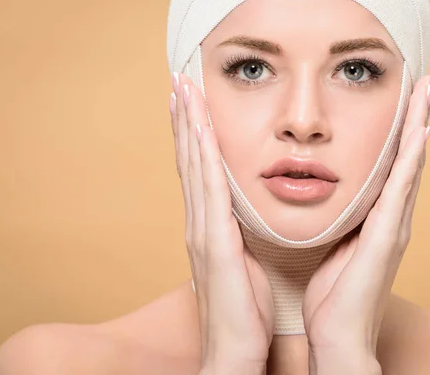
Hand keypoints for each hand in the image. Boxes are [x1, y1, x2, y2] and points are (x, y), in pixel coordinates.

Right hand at [169, 72, 274, 374]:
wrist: (236, 351)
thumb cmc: (246, 312)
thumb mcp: (248, 265)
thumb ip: (244, 237)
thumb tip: (250, 218)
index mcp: (211, 228)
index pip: (200, 171)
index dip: (195, 136)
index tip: (193, 103)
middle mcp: (200, 223)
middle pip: (191, 160)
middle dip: (185, 118)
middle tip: (180, 81)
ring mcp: (203, 231)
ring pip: (194, 166)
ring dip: (189, 125)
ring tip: (183, 89)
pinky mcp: (214, 242)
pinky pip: (209, 189)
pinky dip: (202, 155)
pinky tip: (201, 127)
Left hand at [302, 74, 429, 373]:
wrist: (337, 334)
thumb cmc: (333, 294)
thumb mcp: (334, 244)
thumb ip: (340, 219)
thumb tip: (328, 196)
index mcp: (376, 217)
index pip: (391, 164)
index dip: (400, 129)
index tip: (403, 95)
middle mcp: (392, 216)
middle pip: (408, 156)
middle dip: (418, 116)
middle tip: (425, 78)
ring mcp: (393, 226)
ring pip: (410, 165)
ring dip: (420, 125)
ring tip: (428, 89)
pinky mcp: (386, 238)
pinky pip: (400, 192)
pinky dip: (411, 161)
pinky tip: (419, 132)